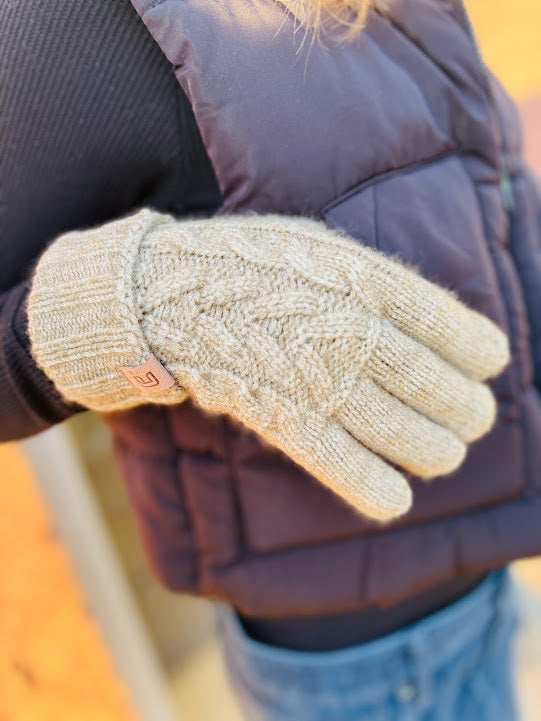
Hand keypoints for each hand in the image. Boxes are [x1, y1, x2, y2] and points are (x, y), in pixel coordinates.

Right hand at [28, 209, 508, 519]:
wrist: (170, 291)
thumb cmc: (250, 264)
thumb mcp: (321, 248)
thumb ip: (376, 281)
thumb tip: (429, 319)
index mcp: (367, 282)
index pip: (453, 329)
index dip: (480, 353)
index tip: (490, 364)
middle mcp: (353, 333)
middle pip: (439, 390)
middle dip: (466, 413)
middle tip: (471, 419)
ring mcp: (319, 381)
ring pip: (405, 435)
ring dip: (436, 452)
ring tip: (444, 454)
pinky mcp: (284, 419)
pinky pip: (344, 466)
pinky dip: (377, 490)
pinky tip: (396, 497)